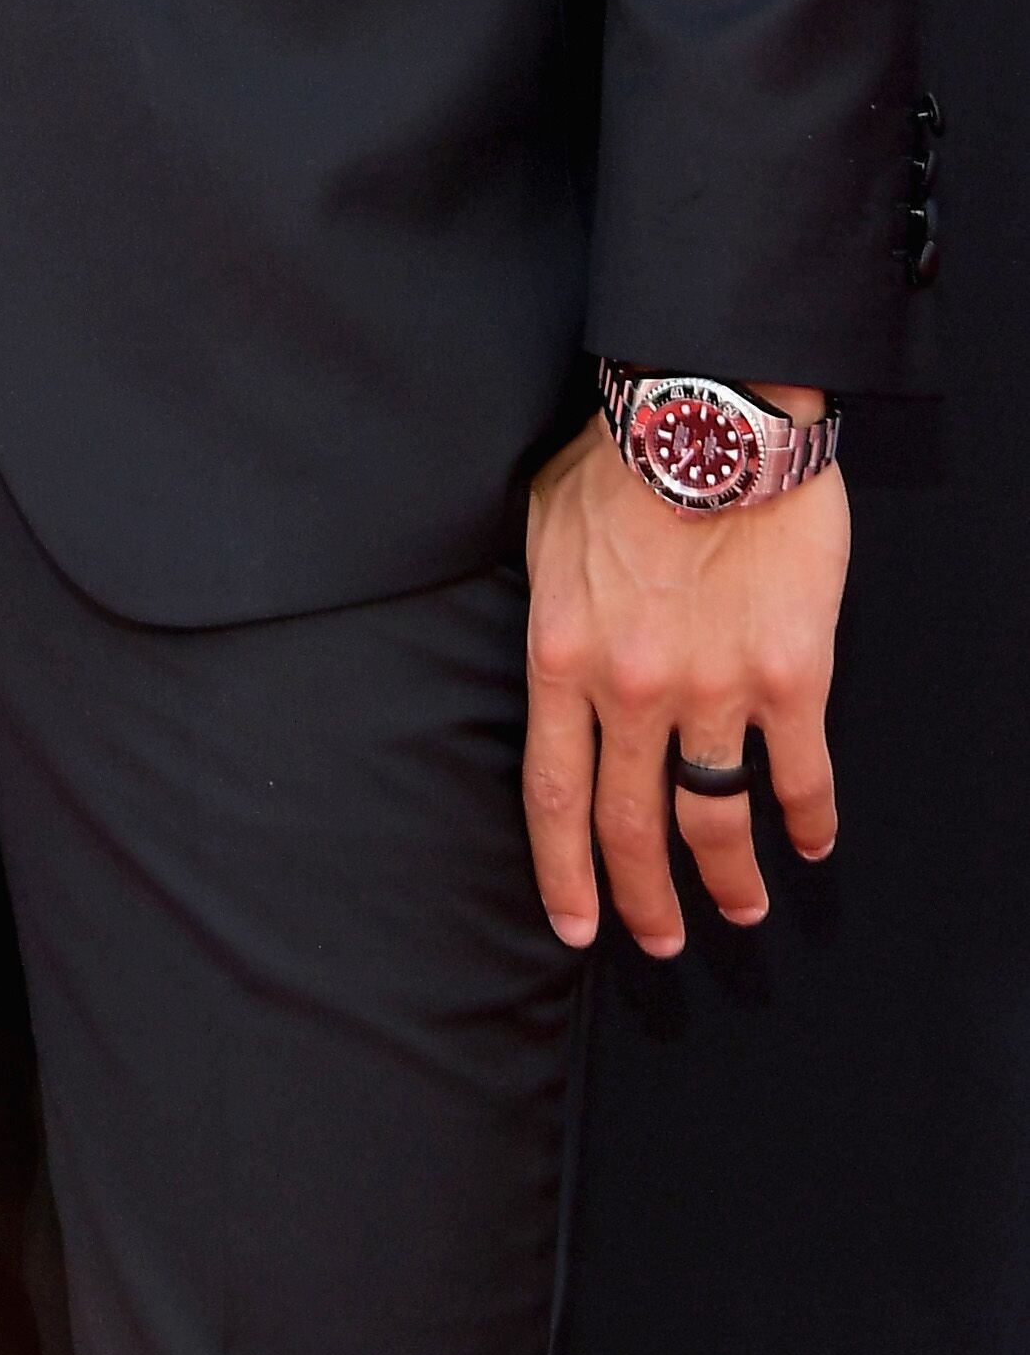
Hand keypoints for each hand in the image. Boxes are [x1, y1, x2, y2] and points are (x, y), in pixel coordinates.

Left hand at [521, 393, 847, 955]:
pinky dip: (809, 821)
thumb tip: (551, 653)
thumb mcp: (542, 533)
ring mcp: (714, 689)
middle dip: (643, 900)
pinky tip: (812, 844)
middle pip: (632, 827)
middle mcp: (631, 692)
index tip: (576, 923)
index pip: (552, 795)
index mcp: (562, 658)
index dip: (564, 871)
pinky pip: (800, 775)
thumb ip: (546, 608)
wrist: (708, 414)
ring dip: (728, 880)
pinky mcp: (791, 676)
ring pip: (717, 819)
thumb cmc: (619, 460)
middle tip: (658, 940)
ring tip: (740, 909)